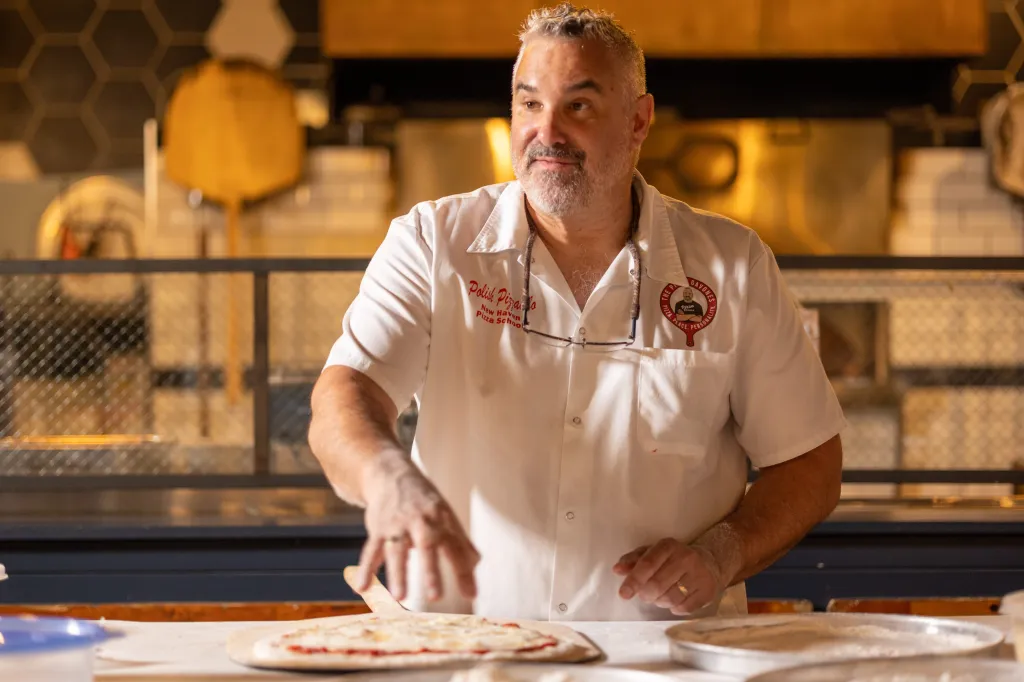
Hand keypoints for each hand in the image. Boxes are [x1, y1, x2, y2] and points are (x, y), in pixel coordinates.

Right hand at [356, 452, 479, 602]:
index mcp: (442, 519)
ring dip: (398, 574)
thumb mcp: (446, 514)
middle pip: (427, 547)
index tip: (471, 596)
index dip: (464, 572)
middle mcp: (420, 521)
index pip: (455, 547)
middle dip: (431, 572)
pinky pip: (371, 550)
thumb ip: (459, 541)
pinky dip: (366, 569)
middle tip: (437, 597)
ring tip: (400, 598)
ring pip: (397, 551)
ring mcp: (397, 525)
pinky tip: (362, 588)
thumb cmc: (424, 501)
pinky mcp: (378, 529)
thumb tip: (476, 564)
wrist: (391, 474)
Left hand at [612, 537, 732, 615]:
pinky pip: (683, 608)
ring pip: (669, 599)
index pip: (647, 564)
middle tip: (645, 595)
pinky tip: (675, 600)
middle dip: (645, 594)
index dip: (633, 580)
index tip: (623, 594)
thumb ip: (633, 560)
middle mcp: (686, 558)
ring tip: (660, 596)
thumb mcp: (652, 553)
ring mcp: (699, 575)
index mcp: (668, 546)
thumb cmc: (672, 559)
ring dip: (659, 602)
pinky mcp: (708, 592)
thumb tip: (617, 570)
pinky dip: (674, 608)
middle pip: (657, 585)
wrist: (709, 562)